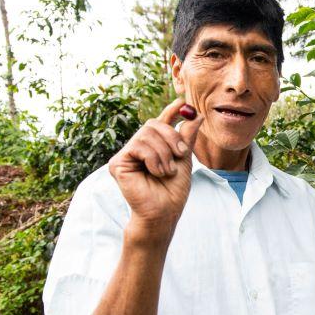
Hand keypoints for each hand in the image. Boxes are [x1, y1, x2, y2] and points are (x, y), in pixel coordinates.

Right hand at [108, 98, 202, 234]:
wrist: (164, 212)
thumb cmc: (173, 191)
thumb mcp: (184, 160)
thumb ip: (187, 137)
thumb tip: (196, 115)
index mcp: (153, 147)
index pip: (160, 122)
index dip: (170, 110)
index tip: (182, 102)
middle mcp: (138, 148)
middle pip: (153, 124)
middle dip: (171, 137)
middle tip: (182, 153)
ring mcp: (126, 155)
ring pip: (146, 135)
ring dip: (164, 153)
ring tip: (167, 171)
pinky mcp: (118, 163)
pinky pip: (138, 147)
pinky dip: (153, 159)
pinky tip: (157, 172)